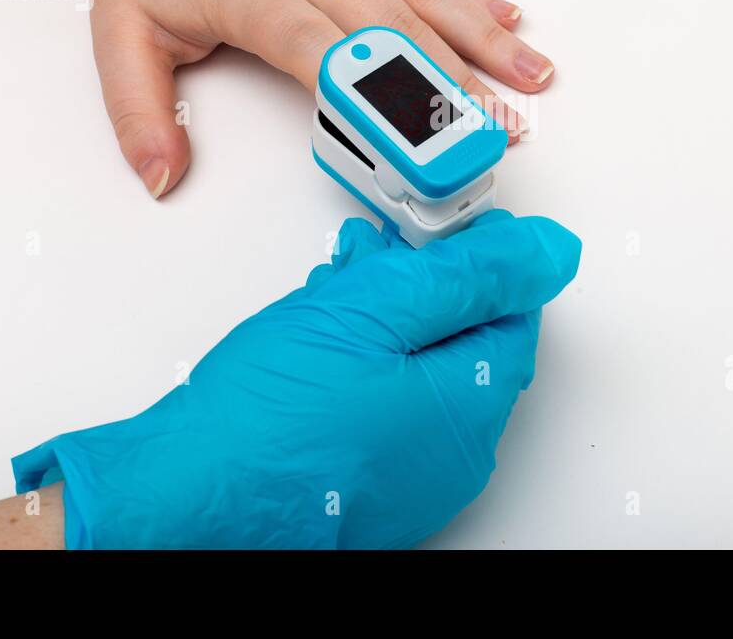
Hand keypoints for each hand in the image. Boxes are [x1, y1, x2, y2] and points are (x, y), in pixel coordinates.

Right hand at [11, 210, 580, 547]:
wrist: (183, 499)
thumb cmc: (264, 420)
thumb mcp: (372, 310)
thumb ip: (469, 274)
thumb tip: (550, 251)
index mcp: (471, 409)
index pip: (513, 311)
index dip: (473, 259)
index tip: (430, 234)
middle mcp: (454, 454)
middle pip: (462, 337)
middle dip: (418, 285)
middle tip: (370, 260)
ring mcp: (411, 476)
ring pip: (418, 368)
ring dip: (383, 319)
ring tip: (332, 293)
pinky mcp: (368, 484)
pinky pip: (387, 407)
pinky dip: (363, 365)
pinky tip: (321, 343)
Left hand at [79, 0, 553, 197]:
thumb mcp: (119, 41)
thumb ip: (139, 117)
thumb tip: (162, 178)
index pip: (328, 54)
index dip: (377, 100)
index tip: (418, 145)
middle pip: (396, 30)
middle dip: (455, 85)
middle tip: (500, 131)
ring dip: (484, 38)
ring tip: (533, 78)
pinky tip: (509, 18)